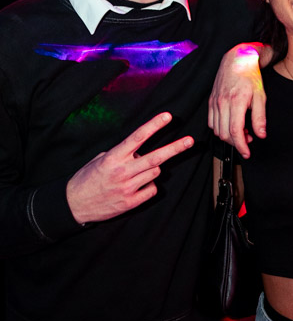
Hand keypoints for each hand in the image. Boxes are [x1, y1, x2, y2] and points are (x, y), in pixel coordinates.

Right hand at [66, 112, 193, 223]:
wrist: (74, 204)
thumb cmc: (87, 178)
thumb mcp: (100, 159)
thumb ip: (121, 154)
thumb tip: (139, 152)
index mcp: (114, 157)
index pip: (137, 137)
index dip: (154, 126)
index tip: (168, 116)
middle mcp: (122, 171)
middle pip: (155, 157)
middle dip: (175, 148)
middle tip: (190, 141)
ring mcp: (127, 187)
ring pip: (155, 173)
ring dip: (152, 170)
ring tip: (136, 173)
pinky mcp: (130, 202)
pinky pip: (151, 190)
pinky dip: (148, 186)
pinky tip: (136, 186)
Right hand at [207, 44, 266, 157]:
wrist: (236, 59)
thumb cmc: (250, 76)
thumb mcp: (261, 95)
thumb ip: (260, 117)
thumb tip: (260, 134)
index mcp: (236, 101)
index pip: (235, 131)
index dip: (241, 146)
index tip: (247, 153)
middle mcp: (222, 103)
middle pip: (225, 133)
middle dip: (237, 142)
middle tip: (249, 138)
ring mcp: (214, 102)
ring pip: (217, 130)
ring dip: (229, 136)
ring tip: (242, 130)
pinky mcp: (211, 102)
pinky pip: (211, 123)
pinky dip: (220, 129)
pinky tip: (231, 124)